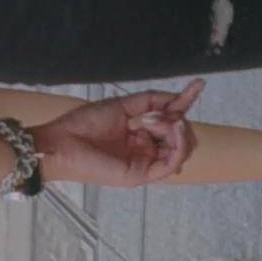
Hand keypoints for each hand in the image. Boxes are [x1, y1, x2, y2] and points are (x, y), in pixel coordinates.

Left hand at [31, 81, 205, 186]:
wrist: (62, 140)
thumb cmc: (84, 124)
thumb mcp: (123, 106)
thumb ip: (152, 101)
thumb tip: (179, 98)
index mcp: (141, 135)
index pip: (172, 121)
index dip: (185, 103)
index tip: (199, 85)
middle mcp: (146, 151)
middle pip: (182, 136)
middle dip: (177, 118)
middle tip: (157, 112)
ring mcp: (145, 164)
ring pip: (181, 150)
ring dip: (175, 129)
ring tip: (153, 120)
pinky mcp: (141, 176)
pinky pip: (171, 163)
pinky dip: (177, 144)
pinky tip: (170, 127)